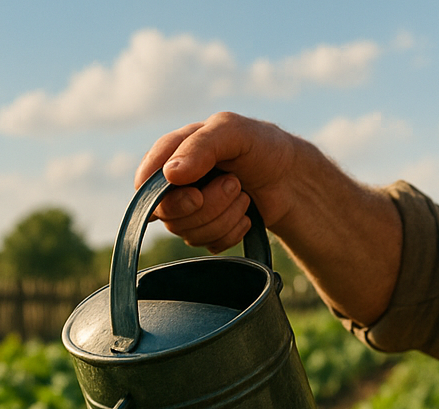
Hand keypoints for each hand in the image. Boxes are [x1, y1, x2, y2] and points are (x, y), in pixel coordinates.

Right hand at [134, 112, 303, 251]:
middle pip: (168, 215)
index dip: (164, 198)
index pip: (146, 185)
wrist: (292, 179)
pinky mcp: (208, 231)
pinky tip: (246, 215)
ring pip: (188, 234)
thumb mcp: (233, 132)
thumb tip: (169, 175)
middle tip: (235, 185)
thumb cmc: (262, 147)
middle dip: (207, 205)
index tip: (196, 195)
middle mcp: (176, 183)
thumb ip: (201, 147)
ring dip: (224, 217)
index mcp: (173, 153)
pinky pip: (208, 246)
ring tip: (244, 195)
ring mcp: (191, 209)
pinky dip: (231, 233)